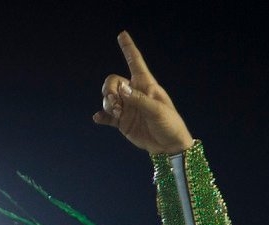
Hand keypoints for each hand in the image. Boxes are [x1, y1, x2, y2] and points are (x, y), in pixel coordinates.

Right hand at [93, 31, 193, 154]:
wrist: (169, 147)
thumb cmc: (170, 125)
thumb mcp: (157, 111)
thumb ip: (138, 100)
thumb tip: (121, 88)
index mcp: (146, 86)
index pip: (135, 63)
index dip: (128, 48)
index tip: (122, 34)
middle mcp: (134, 94)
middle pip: (113, 81)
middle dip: (109, 89)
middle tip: (115, 102)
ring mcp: (127, 107)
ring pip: (108, 97)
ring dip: (108, 103)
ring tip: (117, 113)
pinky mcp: (122, 121)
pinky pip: (107, 115)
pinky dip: (102, 116)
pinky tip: (98, 118)